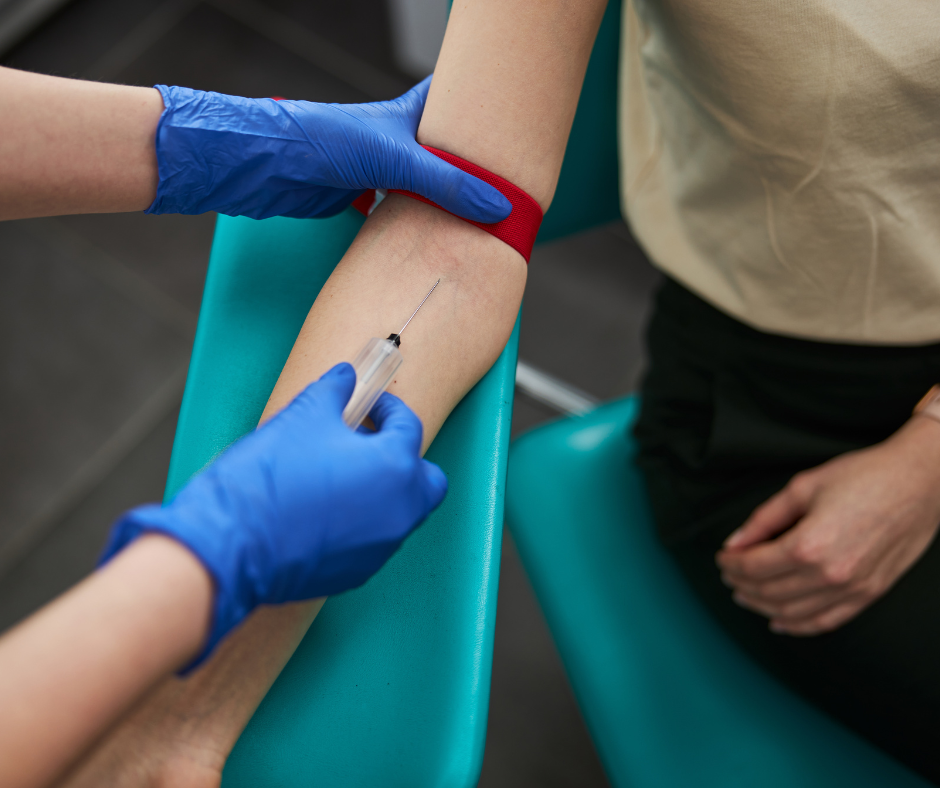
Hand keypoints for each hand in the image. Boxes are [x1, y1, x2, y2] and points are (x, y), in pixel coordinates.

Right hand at [99, 364, 447, 664]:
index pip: (409, 427)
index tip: (367, 403)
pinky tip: (324, 508)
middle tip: (367, 443)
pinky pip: (374, 538)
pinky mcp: (358, 572)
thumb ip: (336, 391)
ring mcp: (382, 546)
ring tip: (340, 473)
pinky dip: (362, 520)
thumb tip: (348, 376)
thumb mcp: (304, 416)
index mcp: (396, 468)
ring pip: (401, 511)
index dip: (387, 408)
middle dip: (403, 457)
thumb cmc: (270, 478)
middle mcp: (400, 511)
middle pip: (425, 480)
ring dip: (383, 489)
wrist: (232, 546)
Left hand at [145, 77, 510, 221]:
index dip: (481, 104)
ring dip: (445, 199)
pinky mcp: (362, 198)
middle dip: (470, 164)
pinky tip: (435, 237)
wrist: (267, 167)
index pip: (451, 99)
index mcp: (406, 116)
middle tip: (506, 179)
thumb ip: (446, 183)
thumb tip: (498, 207)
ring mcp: (379, 170)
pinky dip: (419, 223)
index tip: (513, 115)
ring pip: (424, 185)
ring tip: (480, 213)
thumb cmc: (321, 140)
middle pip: (443, 150)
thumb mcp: (394, 157)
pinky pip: (401, 211)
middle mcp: (396, 140)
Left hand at [716, 416, 939, 635]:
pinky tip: (779, 621)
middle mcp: (830, 574)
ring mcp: (853, 589)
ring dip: (763, 606)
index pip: (754, 567)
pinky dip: (798, 625)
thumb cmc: (863, 477)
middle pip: (770, 592)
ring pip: (793, 612)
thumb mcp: (802, 488)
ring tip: (745, 595)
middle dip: (742, 584)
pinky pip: (827, 621)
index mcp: (809, 544)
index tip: (722, 557)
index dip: (731, 564)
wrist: (919, 482)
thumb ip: (763, 519)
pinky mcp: (870, 594)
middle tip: (729, 574)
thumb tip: (735, 542)